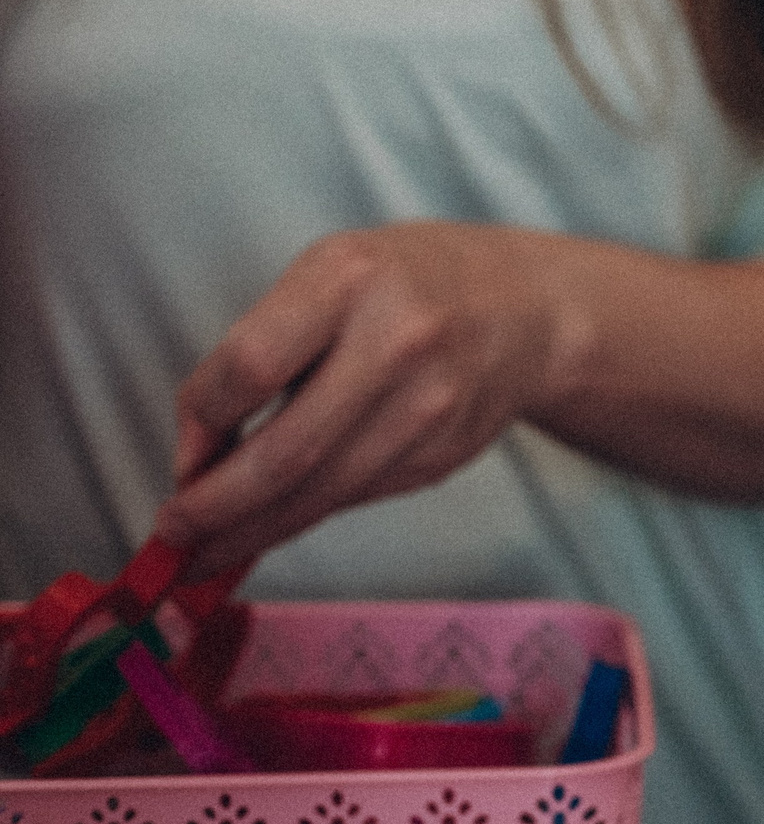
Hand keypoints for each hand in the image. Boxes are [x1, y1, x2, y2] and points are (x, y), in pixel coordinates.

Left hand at [158, 222, 583, 573]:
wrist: (529, 310)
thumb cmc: (407, 285)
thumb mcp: (329, 274)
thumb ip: (262, 346)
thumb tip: (200, 454)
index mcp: (351, 280)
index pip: (250, 367)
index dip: (200, 421)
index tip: (182, 453)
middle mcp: (398, 341)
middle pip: (285, 451)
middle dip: (216, 507)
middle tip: (174, 533)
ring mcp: (430, 405)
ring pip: (320, 493)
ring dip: (253, 531)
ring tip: (208, 550)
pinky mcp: (444, 454)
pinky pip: (356, 497)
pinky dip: (308, 513)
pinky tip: (277, 519)